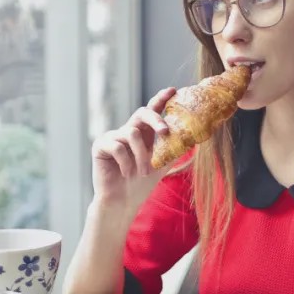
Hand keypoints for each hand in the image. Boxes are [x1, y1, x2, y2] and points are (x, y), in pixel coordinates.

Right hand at [91, 87, 176, 208]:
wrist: (122, 202)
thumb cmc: (141, 184)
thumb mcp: (162, 164)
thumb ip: (172, 150)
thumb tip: (192, 138)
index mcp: (143, 133)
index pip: (152, 111)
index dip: (161, 99)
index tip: (172, 90)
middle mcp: (127, 131)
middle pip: (142, 113)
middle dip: (155, 119)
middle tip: (165, 132)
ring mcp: (113, 136)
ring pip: (133, 134)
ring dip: (141, 156)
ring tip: (141, 172)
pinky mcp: (100, 145)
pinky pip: (118, 146)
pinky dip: (126, 162)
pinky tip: (125, 173)